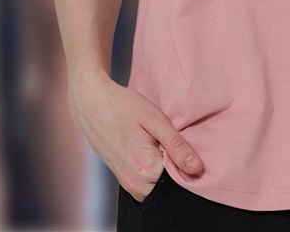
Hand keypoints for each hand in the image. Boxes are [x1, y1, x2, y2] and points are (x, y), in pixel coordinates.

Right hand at [69, 69, 203, 202]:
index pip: (182, 180)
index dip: (189, 163)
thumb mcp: (155, 119)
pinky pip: (147, 184)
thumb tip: (198, 169)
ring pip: (158, 187)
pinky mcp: (123, 180)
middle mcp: (135, 184)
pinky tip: (151, 148)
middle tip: (169, 140)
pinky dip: (154, 171)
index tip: (183, 144)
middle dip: (177, 169)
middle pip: (169, 186)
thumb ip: (177, 146)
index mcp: (146, 170)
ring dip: (165, 170)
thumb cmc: (123, 106)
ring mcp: (127, 184)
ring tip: (159, 142)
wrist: (91, 103)